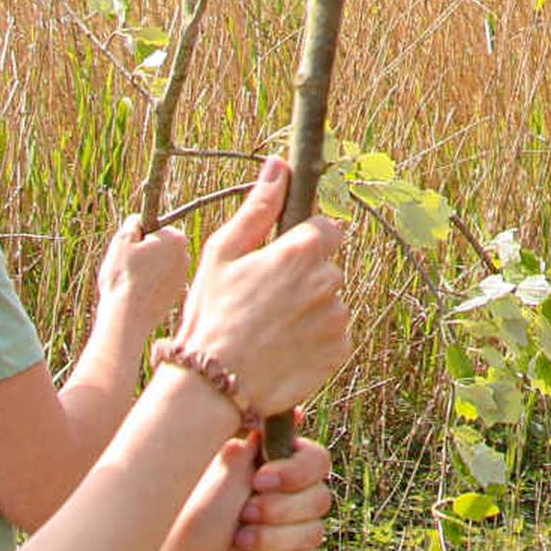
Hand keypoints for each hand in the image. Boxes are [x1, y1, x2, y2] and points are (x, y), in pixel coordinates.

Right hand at [91, 209, 198, 349]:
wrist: (128, 316)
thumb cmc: (124, 276)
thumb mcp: (123, 239)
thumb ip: (133, 222)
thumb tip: (139, 220)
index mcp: (176, 239)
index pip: (155, 229)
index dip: (138, 238)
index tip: (131, 251)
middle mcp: (185, 256)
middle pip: (159, 246)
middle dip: (144, 253)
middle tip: (129, 266)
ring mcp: (182, 276)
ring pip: (158, 265)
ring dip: (146, 269)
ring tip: (132, 281)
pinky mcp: (175, 293)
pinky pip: (159, 282)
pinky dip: (149, 285)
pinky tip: (138, 293)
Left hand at [146, 428, 336, 550]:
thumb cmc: (194, 512)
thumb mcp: (226, 466)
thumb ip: (262, 438)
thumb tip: (293, 410)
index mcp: (277, 467)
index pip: (318, 461)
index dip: (295, 473)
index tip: (259, 481)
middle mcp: (290, 497)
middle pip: (321, 499)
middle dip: (278, 511)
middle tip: (243, 515)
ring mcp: (293, 533)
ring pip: (314, 533)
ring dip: (272, 539)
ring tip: (240, 542)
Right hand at [162, 158, 351, 418]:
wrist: (214, 384)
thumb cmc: (211, 313)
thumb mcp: (223, 253)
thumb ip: (258, 208)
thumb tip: (278, 165)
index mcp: (301, 250)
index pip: (326, 228)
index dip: (302, 242)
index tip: (280, 261)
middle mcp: (328, 280)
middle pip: (327, 266)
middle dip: (305, 277)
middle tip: (266, 300)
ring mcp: (336, 317)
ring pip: (330, 301)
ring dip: (311, 309)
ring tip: (271, 328)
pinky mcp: (339, 350)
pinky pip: (333, 334)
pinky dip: (315, 339)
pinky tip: (283, 347)